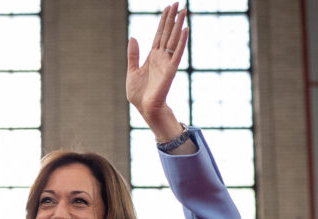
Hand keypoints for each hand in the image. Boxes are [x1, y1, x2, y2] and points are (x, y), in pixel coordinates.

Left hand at [126, 3, 187, 140]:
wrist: (144, 108)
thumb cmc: (138, 93)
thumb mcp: (132, 71)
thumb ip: (133, 54)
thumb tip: (133, 37)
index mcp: (152, 56)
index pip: (159, 34)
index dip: (163, 21)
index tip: (168, 8)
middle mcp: (161, 57)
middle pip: (168, 33)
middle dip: (172, 18)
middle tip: (178, 3)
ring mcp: (167, 62)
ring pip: (174, 40)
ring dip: (179, 25)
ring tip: (184, 11)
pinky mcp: (171, 69)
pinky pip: (178, 53)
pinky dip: (182, 41)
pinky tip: (185, 29)